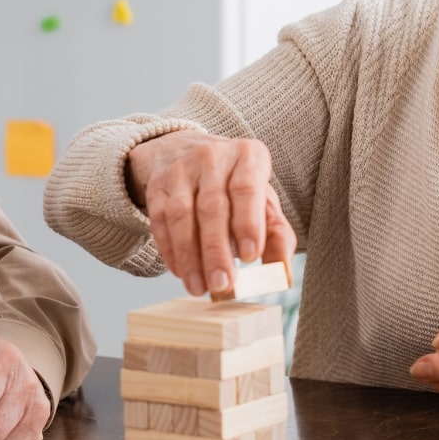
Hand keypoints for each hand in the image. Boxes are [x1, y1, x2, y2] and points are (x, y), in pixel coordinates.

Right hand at [125, 131, 296, 295]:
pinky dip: (170, 249)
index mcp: (247, 156)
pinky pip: (160, 220)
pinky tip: (180, 271)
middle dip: (216, 250)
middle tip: (222, 285)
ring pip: (182, 216)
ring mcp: (181, 170)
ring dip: (190, 256)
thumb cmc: (234, 185)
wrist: (185, 152)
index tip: (251, 256)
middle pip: (212, 207)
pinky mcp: (157, 186)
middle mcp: (212, 157)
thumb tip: (281, 273)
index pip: (246, 188)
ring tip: (199, 287)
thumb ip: (277, 233)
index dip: (248, 223)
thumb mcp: (262, 199)